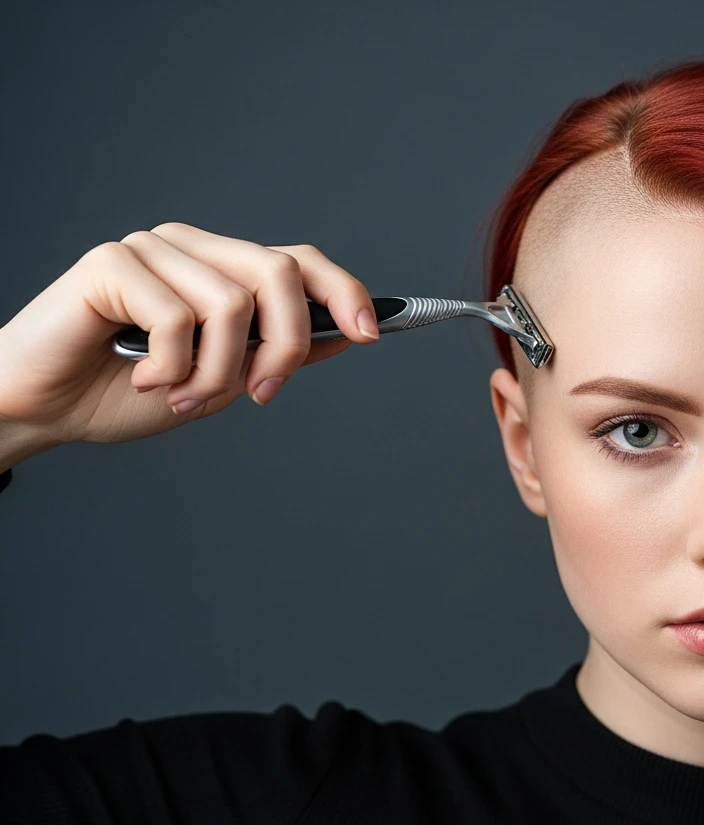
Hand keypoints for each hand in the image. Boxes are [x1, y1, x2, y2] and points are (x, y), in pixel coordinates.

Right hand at [0, 222, 380, 448]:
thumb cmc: (126, 392)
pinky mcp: (112, 262)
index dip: (344, 291)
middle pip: (279, 272)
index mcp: (223, 269)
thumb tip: (345, 335)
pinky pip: (177, 317)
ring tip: (184, 397)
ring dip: (218, 371)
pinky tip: (142, 378)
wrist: (46, 409)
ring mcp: (153, 249)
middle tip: (262, 394)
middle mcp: (193, 248)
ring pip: (232, 303)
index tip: (370, 334)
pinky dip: (171, 366)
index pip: (300, 260)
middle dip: (286, 343)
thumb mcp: (222, 380)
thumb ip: (276, 353)